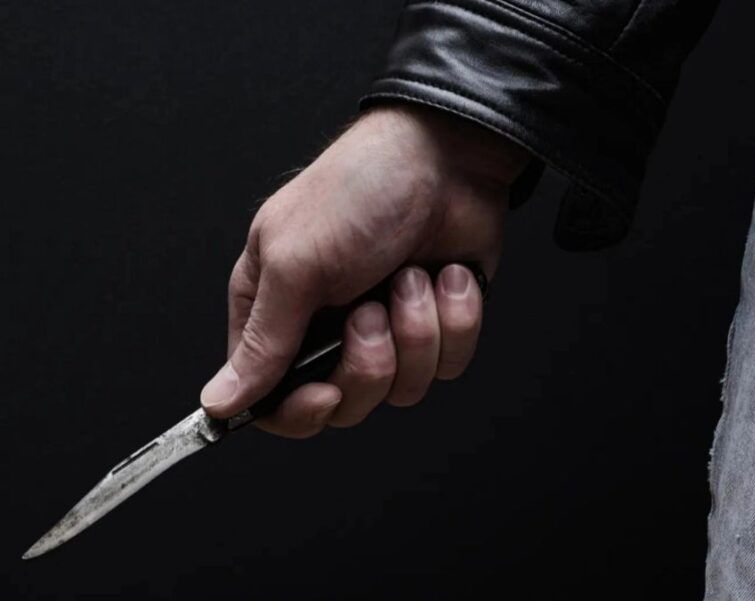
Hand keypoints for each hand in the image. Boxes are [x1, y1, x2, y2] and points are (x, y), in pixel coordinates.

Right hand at [199, 105, 529, 437]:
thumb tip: (218, 403)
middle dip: (368, 362)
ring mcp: (388, 328)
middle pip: (345, 403)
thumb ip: (262, 341)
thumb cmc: (360, 189)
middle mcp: (330, 327)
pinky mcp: (438, 323)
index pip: (272, 399)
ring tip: (409, 276)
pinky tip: (447, 276)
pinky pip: (449, 364)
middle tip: (370, 310)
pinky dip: (454, 319)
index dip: (300, 410)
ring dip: (415, 331)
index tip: (324, 393)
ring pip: (402, 389)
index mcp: (277, 310)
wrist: (448, 156)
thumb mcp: (295, 261)